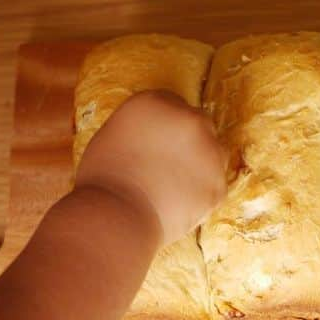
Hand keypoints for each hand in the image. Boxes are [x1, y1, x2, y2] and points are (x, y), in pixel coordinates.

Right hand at [75, 90, 225, 244]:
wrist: (115, 217)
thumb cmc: (101, 180)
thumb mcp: (112, 135)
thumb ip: (141, 128)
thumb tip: (153, 136)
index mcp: (155, 102)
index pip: (171, 105)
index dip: (164, 127)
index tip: (157, 145)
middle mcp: (189, 119)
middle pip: (198, 124)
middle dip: (187, 142)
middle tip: (168, 166)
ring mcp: (209, 151)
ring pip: (213, 154)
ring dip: (199, 165)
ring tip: (173, 187)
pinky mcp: (218, 183)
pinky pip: (214, 185)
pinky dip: (201, 195)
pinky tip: (179, 204)